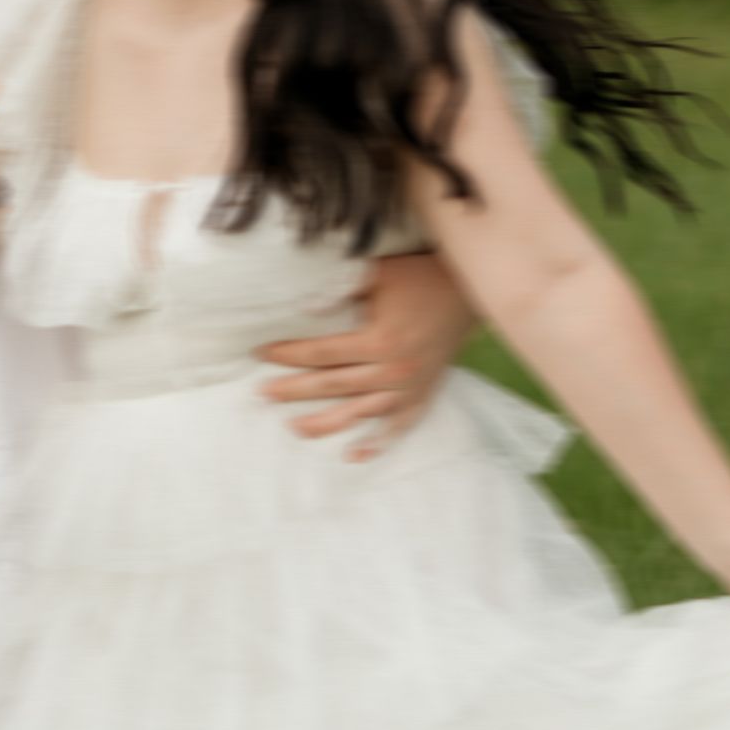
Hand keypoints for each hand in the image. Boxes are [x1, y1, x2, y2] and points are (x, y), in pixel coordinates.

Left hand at [258, 249, 473, 460]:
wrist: (468, 293)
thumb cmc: (418, 278)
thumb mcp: (378, 274)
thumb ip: (340, 289)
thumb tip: (302, 305)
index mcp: (379, 340)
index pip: (322, 353)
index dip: (289, 354)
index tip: (262, 354)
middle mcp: (393, 371)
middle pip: (333, 386)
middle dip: (294, 390)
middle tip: (263, 394)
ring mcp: (408, 390)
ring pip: (358, 413)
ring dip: (324, 423)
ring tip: (294, 427)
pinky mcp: (422, 397)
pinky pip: (397, 428)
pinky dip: (376, 444)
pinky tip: (352, 455)